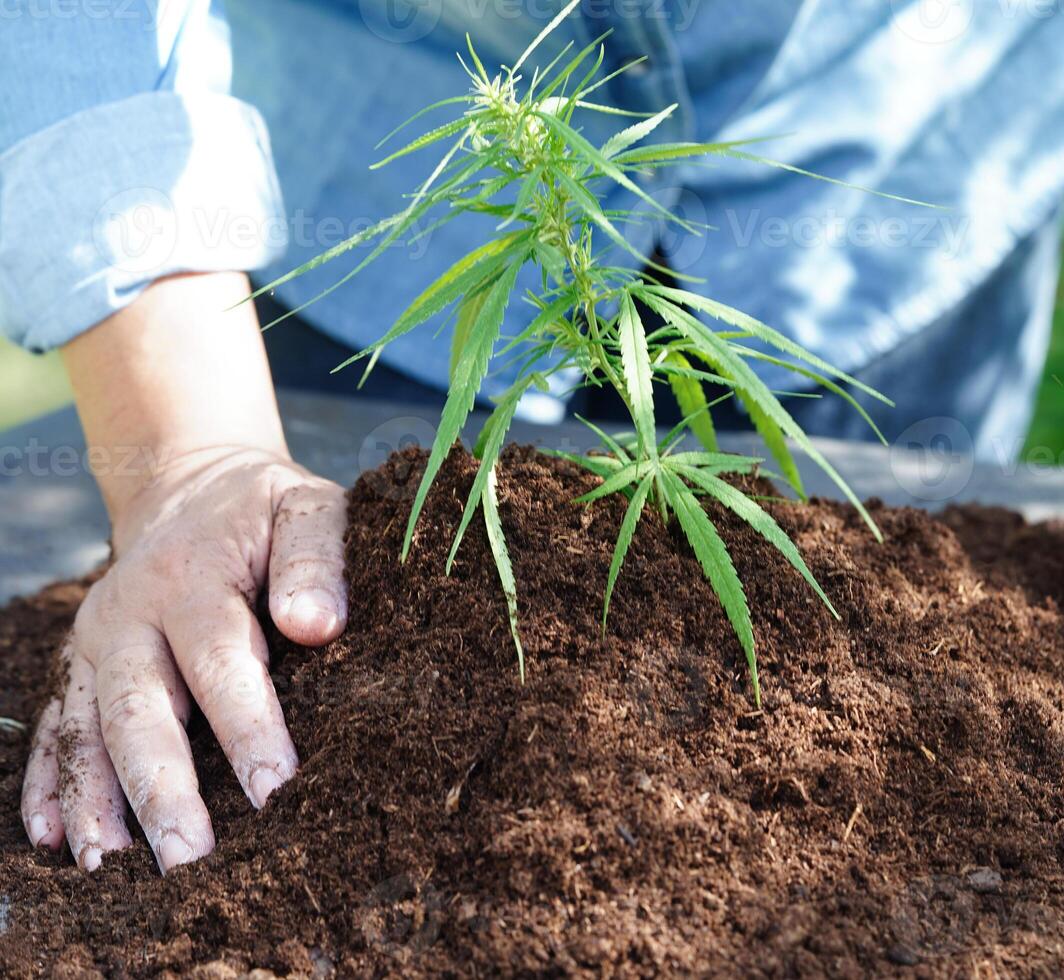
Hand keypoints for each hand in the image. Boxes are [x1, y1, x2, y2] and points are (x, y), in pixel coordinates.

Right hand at [20, 446, 346, 871]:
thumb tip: (317, 625)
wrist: (190, 487)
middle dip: (161, 786)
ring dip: (97, 798)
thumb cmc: (263, 509)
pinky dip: (52, 780)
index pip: (220, 657)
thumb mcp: (304, 507)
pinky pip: (55, 724)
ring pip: (88, 725)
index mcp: (194, 575)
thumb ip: (315, 558)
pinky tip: (54, 837)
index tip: (274, 790)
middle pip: (139, 706)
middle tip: (189, 859)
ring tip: (112, 867)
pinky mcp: (80, 662)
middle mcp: (131, 611)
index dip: (247, 725)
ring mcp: (97, 640)